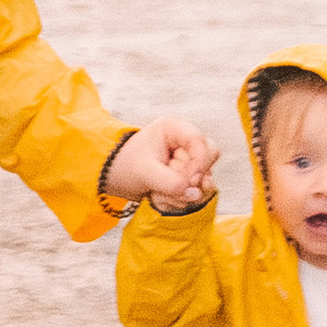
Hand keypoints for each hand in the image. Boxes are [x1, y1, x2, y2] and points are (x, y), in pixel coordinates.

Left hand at [102, 118, 219, 212]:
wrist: (117, 177)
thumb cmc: (127, 166)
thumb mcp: (145, 172)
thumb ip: (170, 182)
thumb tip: (196, 194)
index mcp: (174, 128)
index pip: (199, 141)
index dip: (199, 162)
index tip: (189, 181)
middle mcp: (185, 141)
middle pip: (209, 158)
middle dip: (191, 178)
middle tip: (169, 186)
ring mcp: (189, 158)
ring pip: (206, 176)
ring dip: (185, 191)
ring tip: (159, 193)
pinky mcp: (189, 175)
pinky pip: (198, 189)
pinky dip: (182, 198)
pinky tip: (163, 197)